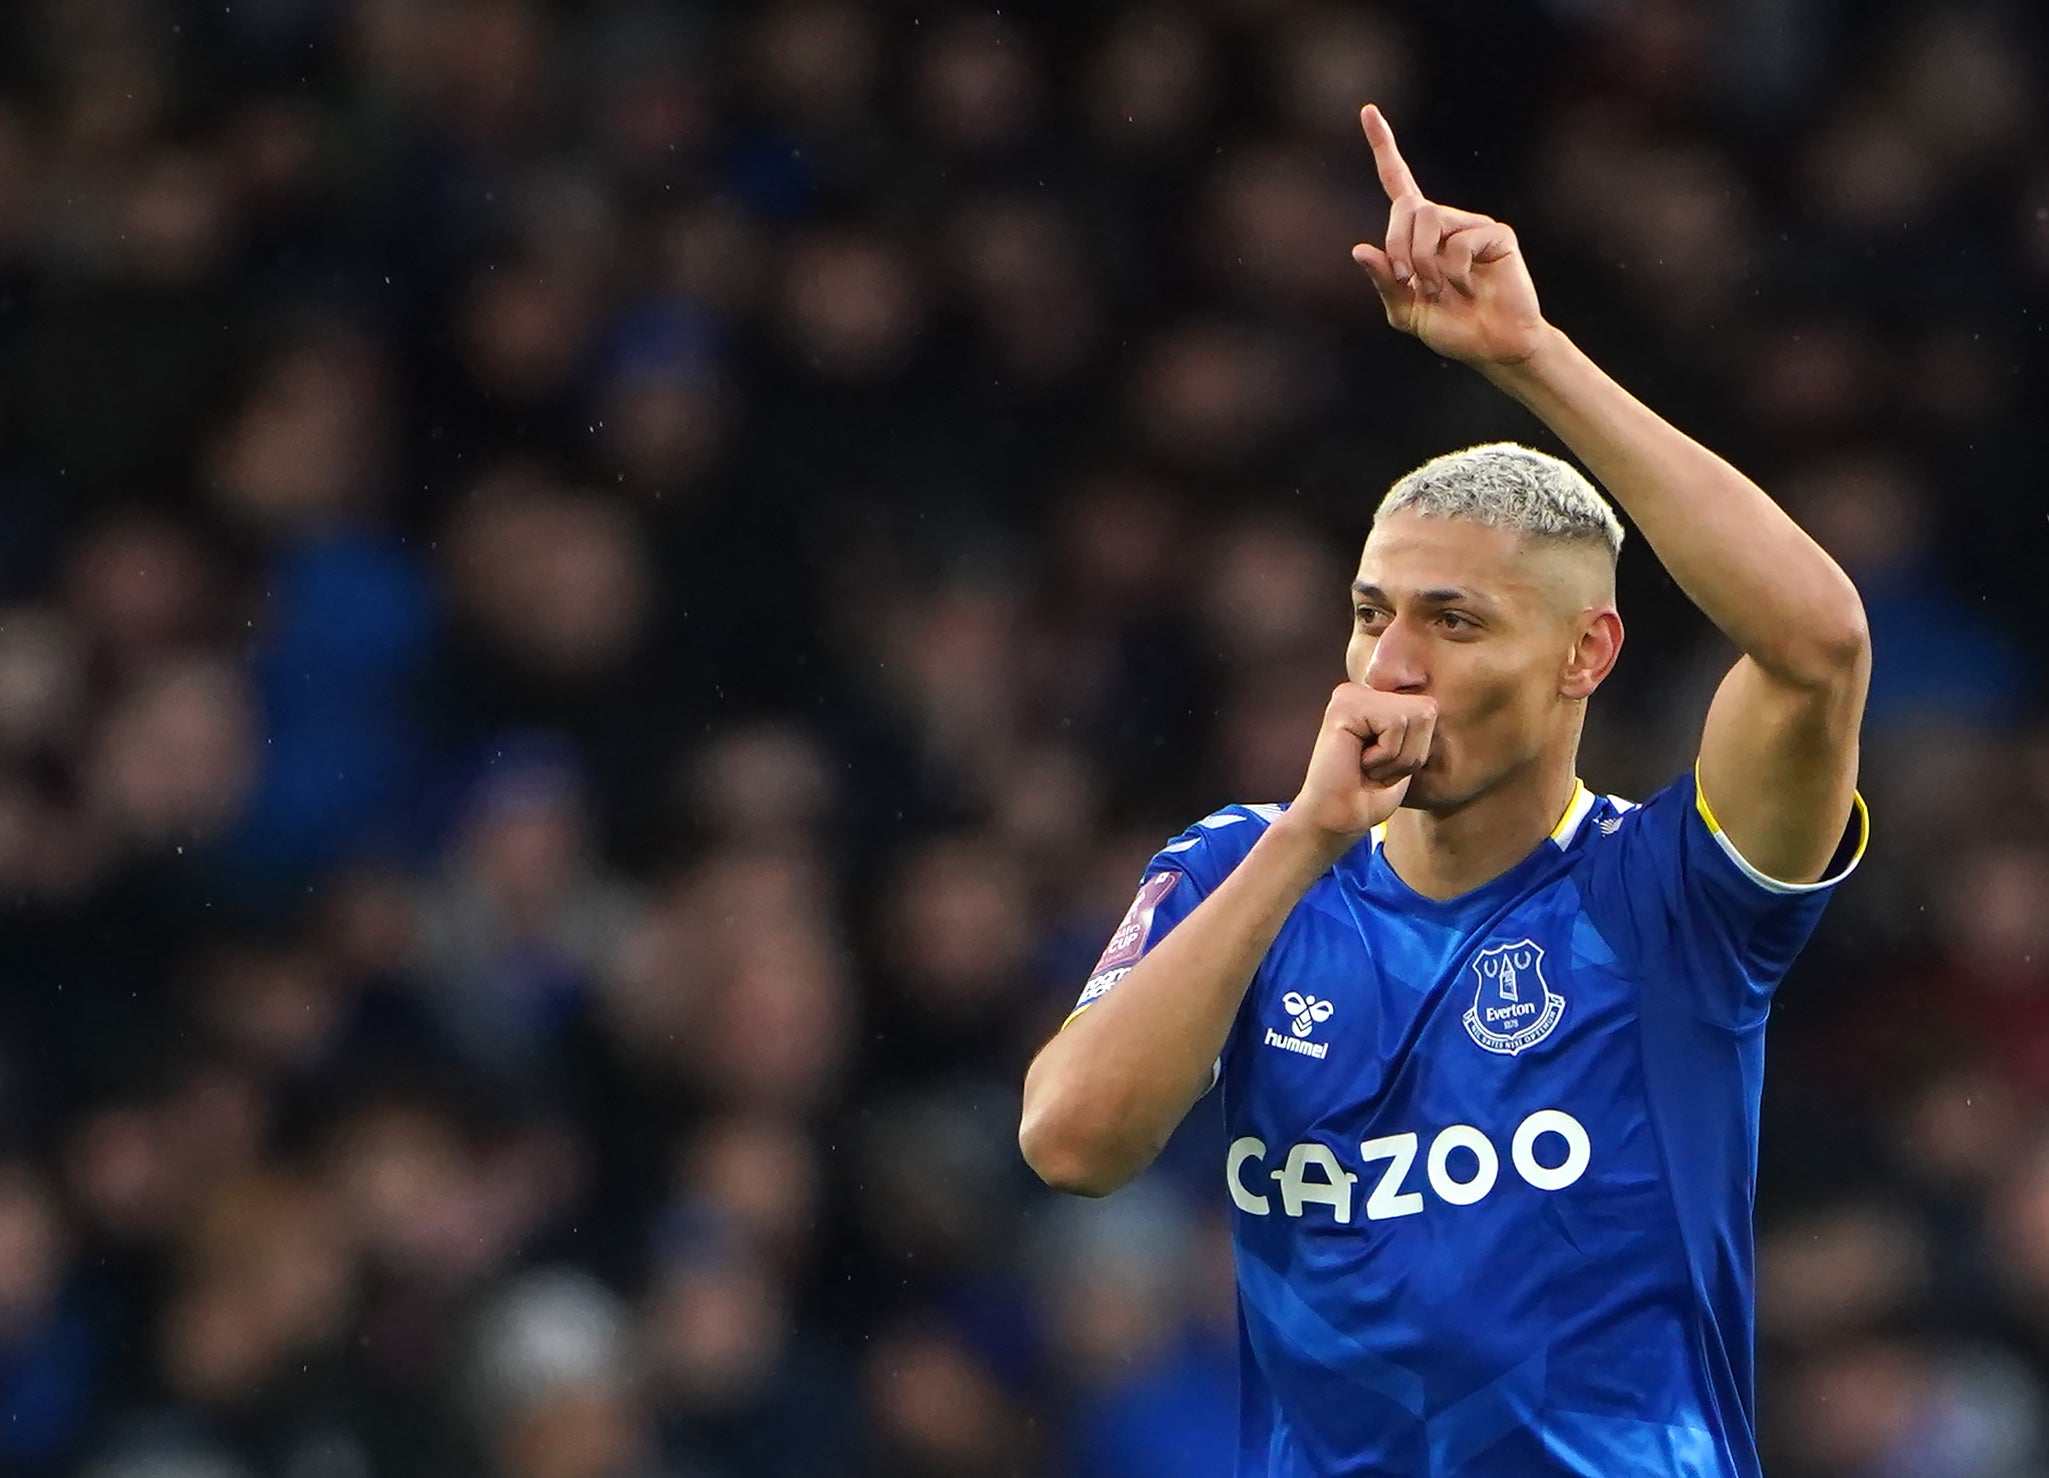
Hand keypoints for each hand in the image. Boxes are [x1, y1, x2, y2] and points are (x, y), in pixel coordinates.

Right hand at [1282, 682, 1437, 853]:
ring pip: (1415, 715)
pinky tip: (1358, 762)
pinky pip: (1396, 723)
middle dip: (1411, 751)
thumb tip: (1432, 704)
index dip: (1418, 749)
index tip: (1386, 766)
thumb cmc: (1370, 796)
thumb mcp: (1407, 757)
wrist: (1337, 821)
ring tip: (1367, 767)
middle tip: (1376, 768)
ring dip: (1398, 756)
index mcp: (1374, 701)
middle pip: (1427, 709)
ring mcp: (1350, 695)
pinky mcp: (1343, 705)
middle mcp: (1361, 691)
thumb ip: (1418, 727)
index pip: (1429, 709)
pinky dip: (1385, 754)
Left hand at [1351, 104, 1547, 367]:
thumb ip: (1385, 282)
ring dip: (1424, 262)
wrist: (1493, 347)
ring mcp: (1472, 225)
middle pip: (1407, 210)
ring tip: (1440, 288)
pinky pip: (1460, 243)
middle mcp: (1445, 221)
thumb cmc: (1451, 328)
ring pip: (1430, 220)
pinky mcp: (1496, 234)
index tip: (1367, 110)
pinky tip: (1469, 289)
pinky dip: (1455, 273)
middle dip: (1399, 248)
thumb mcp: (1405, 311)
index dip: (1384, 147)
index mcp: (1419, 234)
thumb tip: (1359, 249)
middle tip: (1410, 282)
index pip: (1397, 182)